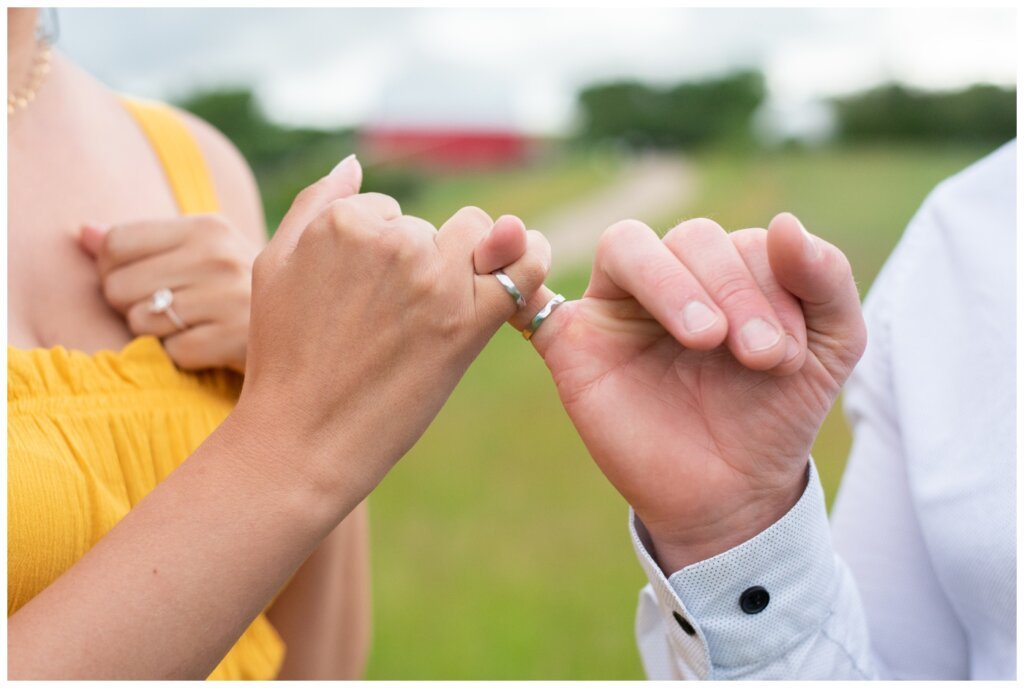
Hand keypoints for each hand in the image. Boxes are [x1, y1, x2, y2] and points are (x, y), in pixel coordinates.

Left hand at [80, 213, 262, 373]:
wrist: (309, 324)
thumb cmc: (239, 288)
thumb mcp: (202, 250)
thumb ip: (141, 240)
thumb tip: (82, 232)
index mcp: (208, 227)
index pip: (115, 243)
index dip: (113, 269)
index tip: (143, 280)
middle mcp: (219, 257)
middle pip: (118, 286)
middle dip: (132, 305)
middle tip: (170, 309)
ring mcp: (229, 299)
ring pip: (141, 322)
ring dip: (157, 333)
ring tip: (193, 325)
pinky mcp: (233, 340)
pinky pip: (172, 353)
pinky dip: (184, 356)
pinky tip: (211, 345)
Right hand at [237, 156, 550, 502]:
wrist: (304, 436)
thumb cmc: (284, 355)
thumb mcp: (274, 264)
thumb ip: (317, 203)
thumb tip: (353, 162)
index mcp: (346, 221)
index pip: (389, 211)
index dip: (382, 254)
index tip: (367, 296)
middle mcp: (394, 241)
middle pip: (434, 227)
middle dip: (423, 258)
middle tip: (395, 315)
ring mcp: (435, 280)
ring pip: (477, 237)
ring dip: (468, 263)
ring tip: (435, 312)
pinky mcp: (469, 321)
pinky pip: (524, 267)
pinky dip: (532, 257)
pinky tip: (530, 258)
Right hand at [531, 214, 865, 572]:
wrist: (731, 492)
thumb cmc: (774, 415)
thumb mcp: (831, 347)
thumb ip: (828, 280)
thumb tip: (785, 223)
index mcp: (729, 272)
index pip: (743, 241)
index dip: (770, 287)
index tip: (789, 356)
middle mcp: (672, 277)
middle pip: (688, 237)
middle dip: (732, 289)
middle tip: (759, 357)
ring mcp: (617, 306)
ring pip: (626, 246)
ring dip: (671, 282)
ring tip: (706, 339)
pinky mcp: (572, 342)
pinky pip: (534, 297)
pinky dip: (523, 276)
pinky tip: (526, 268)